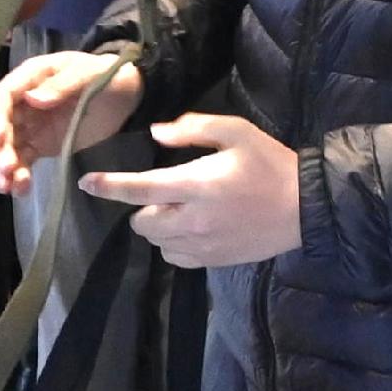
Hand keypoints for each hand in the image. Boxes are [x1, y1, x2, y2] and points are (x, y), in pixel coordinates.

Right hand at [0, 51, 143, 192]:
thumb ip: (62, 85)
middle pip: (3, 125)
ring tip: (8, 187)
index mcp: (31, 77)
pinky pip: (25, 160)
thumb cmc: (107, 76)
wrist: (126, 95)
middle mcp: (24, 102)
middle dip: (1, 149)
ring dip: (6, 167)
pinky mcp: (41, 144)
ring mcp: (31, 125)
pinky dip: (21, 175)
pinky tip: (21, 190)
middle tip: (6, 170)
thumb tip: (32, 99)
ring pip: (11, 147)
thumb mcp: (88, 75)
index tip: (0, 139)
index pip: (3, 96)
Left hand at [82, 112, 300, 267]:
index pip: (141, 189)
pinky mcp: (214, 261)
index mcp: (198, 185)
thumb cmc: (270, 164)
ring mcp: (204, 246)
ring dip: (159, 225)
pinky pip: (176, 258)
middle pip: (143, 222)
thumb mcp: (238, 132)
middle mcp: (195, 220)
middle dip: (143, 206)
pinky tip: (192, 229)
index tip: (86, 182)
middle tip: (166, 192)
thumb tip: (157, 135)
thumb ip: (194, 129)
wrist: (305, 207)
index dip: (109, 186)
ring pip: (157, 242)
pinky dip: (174, 244)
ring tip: (183, 210)